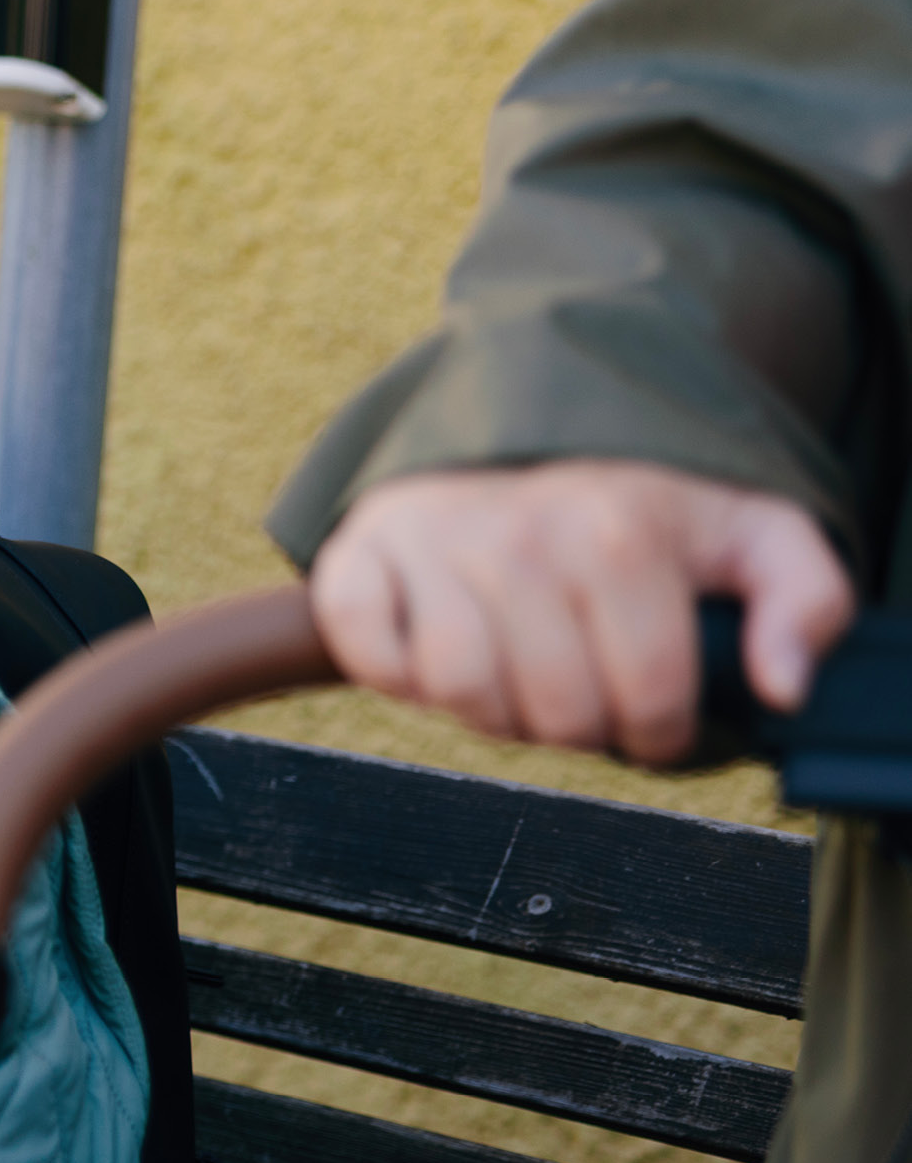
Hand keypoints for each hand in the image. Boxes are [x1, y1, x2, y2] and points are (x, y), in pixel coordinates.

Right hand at [308, 460, 852, 763]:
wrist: (521, 428)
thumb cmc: (639, 500)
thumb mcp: (752, 531)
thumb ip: (804, 600)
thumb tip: (783, 687)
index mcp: (620, 533)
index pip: (647, 697)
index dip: (661, 734)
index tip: (657, 719)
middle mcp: (520, 535)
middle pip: (555, 712)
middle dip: (580, 728)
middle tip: (584, 697)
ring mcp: (431, 541)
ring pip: (460, 692)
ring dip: (493, 712)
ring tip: (517, 680)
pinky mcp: (358, 552)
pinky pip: (364, 647)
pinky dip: (392, 671)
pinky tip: (434, 654)